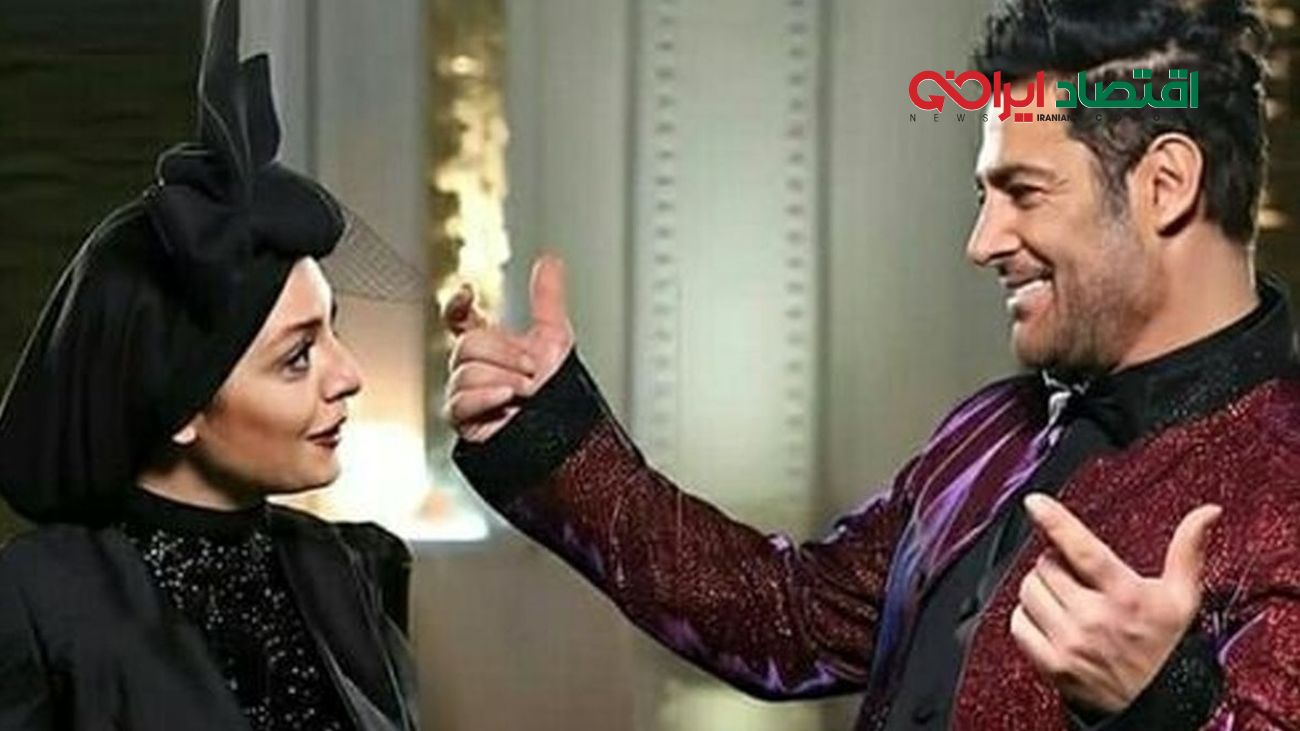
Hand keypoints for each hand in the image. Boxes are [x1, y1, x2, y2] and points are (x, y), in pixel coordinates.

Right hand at [441, 255, 574, 441]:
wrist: (559, 434)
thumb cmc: (557, 393)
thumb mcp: (554, 338)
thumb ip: (546, 299)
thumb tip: (549, 261)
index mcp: (488, 345)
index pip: (458, 319)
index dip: (457, 305)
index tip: (469, 294)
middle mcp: (472, 367)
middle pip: (468, 344)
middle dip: (506, 354)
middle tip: (532, 369)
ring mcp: (464, 392)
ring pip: (467, 372)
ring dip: (506, 379)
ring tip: (528, 392)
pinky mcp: (463, 419)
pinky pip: (461, 401)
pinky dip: (488, 397)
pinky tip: (507, 398)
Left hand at [1010, 494, 1221, 712]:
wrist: (1156, 707)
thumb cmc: (1166, 649)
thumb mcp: (1182, 599)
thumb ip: (1187, 551)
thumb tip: (1206, 512)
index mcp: (1126, 595)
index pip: (1082, 549)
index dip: (1055, 521)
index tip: (1035, 502)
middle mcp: (1095, 618)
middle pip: (1046, 566)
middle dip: (1055, 563)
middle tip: (1074, 575)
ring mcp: (1072, 642)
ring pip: (1029, 591)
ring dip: (1040, 588)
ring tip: (1064, 597)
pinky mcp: (1053, 665)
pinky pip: (1018, 624)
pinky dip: (1027, 617)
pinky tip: (1049, 620)